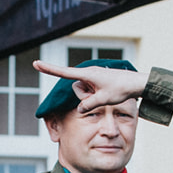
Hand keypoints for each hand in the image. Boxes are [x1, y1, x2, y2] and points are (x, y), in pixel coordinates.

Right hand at [30, 60, 146, 112]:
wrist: (136, 83)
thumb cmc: (121, 89)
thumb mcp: (104, 99)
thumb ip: (89, 104)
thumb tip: (79, 109)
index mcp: (87, 74)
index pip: (64, 72)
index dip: (49, 69)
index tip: (35, 63)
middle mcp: (88, 73)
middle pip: (76, 89)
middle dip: (85, 96)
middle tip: (102, 95)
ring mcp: (93, 76)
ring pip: (83, 91)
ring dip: (92, 96)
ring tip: (107, 93)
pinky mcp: (97, 79)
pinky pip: (90, 90)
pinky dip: (96, 95)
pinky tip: (109, 92)